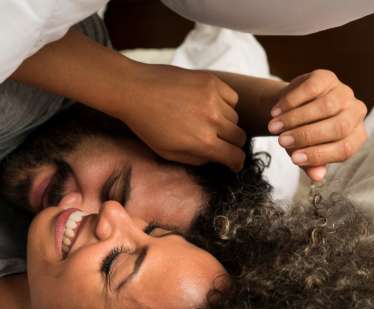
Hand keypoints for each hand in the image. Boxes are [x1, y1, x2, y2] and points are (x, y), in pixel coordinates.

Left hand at [119, 65, 246, 170]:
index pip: (235, 157)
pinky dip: (225, 103)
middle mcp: (212, 120)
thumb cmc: (148, 125)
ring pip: (235, 117)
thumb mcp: (168, 153)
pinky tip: (209, 104)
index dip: (236, 163)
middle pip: (239, 137)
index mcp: (203, 142)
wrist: (135, 90)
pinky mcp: (212, 81)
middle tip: (219, 141)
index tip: (233, 163)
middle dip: (231, 143)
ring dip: (226, 122)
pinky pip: (232, 97)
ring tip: (206, 120)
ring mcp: (214, 98)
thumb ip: (196, 159)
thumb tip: (215, 158)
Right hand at [268, 70, 367, 180]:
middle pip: (338, 127)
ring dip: (295, 119)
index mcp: (356, 136)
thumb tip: (317, 177)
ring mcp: (343, 92)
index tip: (294, 159)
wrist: (291, 109)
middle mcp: (356, 113)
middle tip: (281, 141)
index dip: (319, 155)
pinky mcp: (327, 77)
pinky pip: (311, 89)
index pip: (345, 148)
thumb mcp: (306, 153)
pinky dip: (291, 102)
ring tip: (273, 128)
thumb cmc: (302, 135)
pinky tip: (276, 111)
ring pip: (325, 107)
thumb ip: (312, 165)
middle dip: (306, 136)